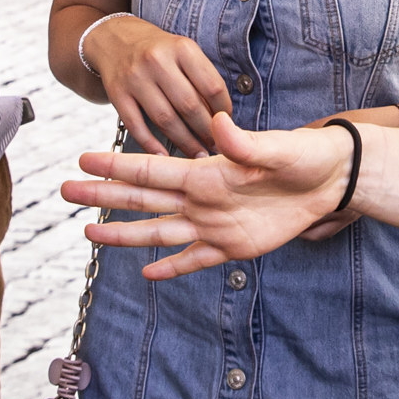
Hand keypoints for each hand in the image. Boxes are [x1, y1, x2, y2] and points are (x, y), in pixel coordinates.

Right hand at [64, 113, 350, 278]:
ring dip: (125, 234)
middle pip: (143, 198)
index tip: (83, 158)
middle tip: (67, 191)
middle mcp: (201, 197)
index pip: (152, 167)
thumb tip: (218, 124)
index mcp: (206, 171)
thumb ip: (244, 143)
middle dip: (104, 195)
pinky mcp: (231, 247)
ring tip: (90, 234)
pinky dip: (172, 268)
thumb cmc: (305, 155)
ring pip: (159, 231)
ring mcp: (213, 224)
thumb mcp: (277, 147)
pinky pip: (195, 260)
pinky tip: (147, 275)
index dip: (117, 165)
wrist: (331, 181)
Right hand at [83, 15, 233, 156]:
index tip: (227, 126)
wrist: (115, 39)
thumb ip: (202, 79)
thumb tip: (223, 119)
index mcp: (182, 48)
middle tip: (217, 148)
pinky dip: (151, 145)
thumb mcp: (183, 51)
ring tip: (198, 155)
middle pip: (190, 106)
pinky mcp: (117, 94)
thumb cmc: (159, 51)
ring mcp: (135, 78)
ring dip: (185, 142)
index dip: (224, 112)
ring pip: (165, 120)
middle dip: (206, 132)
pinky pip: (137, 126)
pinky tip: (165, 157)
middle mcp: (157, 60)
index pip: (212, 87)